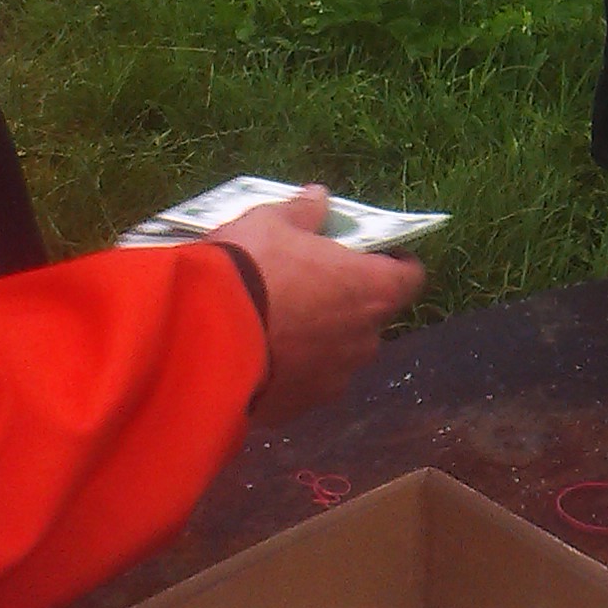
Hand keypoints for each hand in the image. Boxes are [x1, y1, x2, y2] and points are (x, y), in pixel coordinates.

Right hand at [208, 187, 427, 422]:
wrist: (197, 341)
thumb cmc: (250, 271)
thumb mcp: (270, 224)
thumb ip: (302, 213)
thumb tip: (319, 198)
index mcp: (371, 290)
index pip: (410, 277)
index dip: (394, 264)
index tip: (372, 254)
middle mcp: (363, 340)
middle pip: (370, 316)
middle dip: (347, 301)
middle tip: (310, 283)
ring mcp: (332, 380)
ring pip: (337, 353)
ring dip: (319, 339)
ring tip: (277, 323)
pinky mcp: (298, 409)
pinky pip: (303, 382)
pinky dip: (290, 370)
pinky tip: (257, 354)